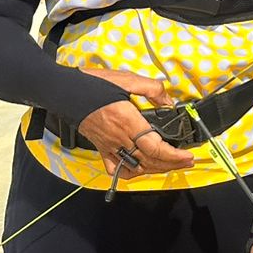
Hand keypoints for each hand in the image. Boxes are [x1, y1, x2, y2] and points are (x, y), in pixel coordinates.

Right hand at [76, 67, 195, 178]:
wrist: (64, 92)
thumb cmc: (94, 84)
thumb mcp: (128, 79)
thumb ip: (152, 89)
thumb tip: (169, 102)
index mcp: (127, 121)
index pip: (155, 147)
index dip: (174, 155)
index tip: (188, 155)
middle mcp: (118, 138)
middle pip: (149, 161)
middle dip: (172, 164)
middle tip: (187, 161)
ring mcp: (108, 146)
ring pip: (135, 167)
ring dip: (156, 169)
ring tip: (171, 164)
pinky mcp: (100, 148)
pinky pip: (115, 168)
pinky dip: (131, 172)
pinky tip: (141, 168)